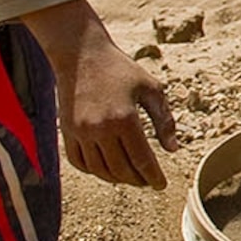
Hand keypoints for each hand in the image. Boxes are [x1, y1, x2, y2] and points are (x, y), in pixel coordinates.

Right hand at [17, 0, 178, 187]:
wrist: (81, 55)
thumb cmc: (121, 69)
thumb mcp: (151, 88)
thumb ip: (164, 120)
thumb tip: (173, 149)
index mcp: (125, 119)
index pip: (142, 160)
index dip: (153, 177)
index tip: (161, 185)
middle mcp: (100, 129)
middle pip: (121, 170)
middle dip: (137, 180)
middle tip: (147, 182)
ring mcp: (80, 132)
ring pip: (100, 170)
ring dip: (116, 179)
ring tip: (130, 177)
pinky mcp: (67, 131)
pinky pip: (79, 162)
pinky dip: (94, 171)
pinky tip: (107, 169)